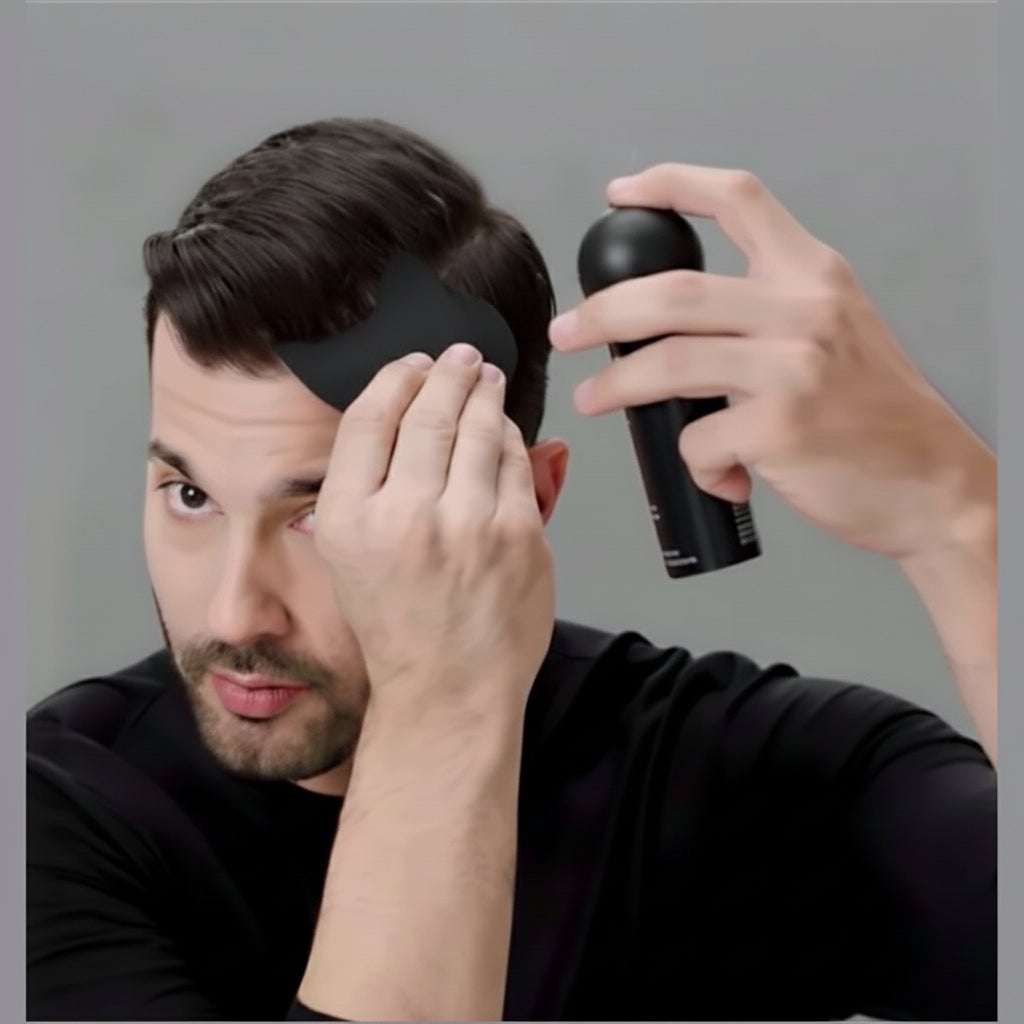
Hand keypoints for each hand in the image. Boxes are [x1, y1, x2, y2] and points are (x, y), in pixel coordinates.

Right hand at [312, 343, 554, 720]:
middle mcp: (404, 515)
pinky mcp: (518, 533)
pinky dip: (510, 437)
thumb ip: (365, 486)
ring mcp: (467, 523)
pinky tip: (503, 428)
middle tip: (457, 357)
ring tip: (484, 378)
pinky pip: (516, 462)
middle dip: (446, 372)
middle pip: (427, 411)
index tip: (409, 364)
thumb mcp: (348, 556)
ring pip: (478, 428)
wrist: (447, 688)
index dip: (393, 377)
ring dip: (483, 392)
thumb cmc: (400, 627)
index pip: (368, 418)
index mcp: (349, 518)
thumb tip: (400, 413)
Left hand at [549, 163, 994, 561]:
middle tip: (567, 331)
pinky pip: (697, 440)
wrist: (935, 486)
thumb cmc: (881, 418)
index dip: (671, 185)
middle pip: (672, 289)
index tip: (621, 193)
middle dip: (602, 311)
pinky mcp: (780, 427)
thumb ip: (768, 318)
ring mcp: (792, 367)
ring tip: (592, 398)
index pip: (738, 199)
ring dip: (615, 384)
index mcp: (815, 276)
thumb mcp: (838, 335)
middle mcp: (804, 309)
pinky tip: (716, 475)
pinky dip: (693, 463)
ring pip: (667, 361)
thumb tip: (675, 342)